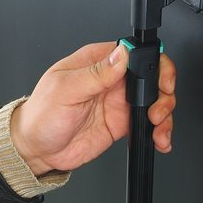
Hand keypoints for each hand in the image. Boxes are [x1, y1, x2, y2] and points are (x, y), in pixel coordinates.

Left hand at [10, 41, 176, 175]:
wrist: (38, 150)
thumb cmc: (42, 116)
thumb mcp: (65, 90)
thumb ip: (95, 73)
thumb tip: (121, 55)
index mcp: (97, 62)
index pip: (135, 52)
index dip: (155, 63)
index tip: (160, 80)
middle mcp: (111, 80)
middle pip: (152, 76)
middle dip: (164, 92)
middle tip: (158, 109)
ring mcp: (118, 102)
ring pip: (155, 100)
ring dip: (164, 114)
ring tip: (158, 128)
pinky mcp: (122, 123)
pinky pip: (148, 124)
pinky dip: (159, 131)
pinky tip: (159, 139)